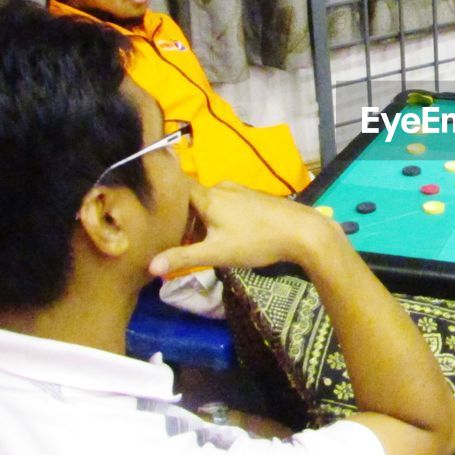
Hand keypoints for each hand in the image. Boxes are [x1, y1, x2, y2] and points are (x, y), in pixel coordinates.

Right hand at [149, 182, 341, 276]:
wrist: (303, 232)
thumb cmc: (256, 240)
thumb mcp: (216, 253)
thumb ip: (183, 257)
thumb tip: (150, 266)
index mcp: (208, 196)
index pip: (176, 190)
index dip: (164, 203)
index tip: (153, 218)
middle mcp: (222, 187)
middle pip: (193, 199)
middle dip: (184, 218)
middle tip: (176, 241)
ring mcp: (241, 191)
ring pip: (211, 202)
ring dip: (203, 220)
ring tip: (200, 242)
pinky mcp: (255, 198)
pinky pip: (227, 204)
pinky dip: (220, 217)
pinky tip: (226, 235)